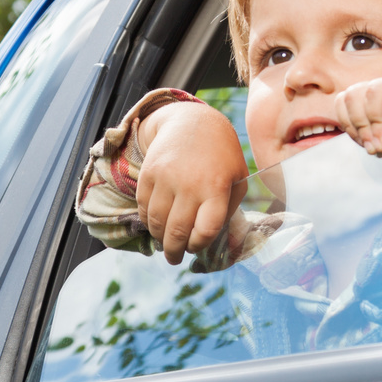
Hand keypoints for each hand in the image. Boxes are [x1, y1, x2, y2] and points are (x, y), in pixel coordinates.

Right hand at [134, 102, 248, 264]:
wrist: (194, 122)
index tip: (196, 246)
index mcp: (217, 188)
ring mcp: (167, 178)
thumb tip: (219, 243)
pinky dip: (147, 220)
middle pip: (177, 232)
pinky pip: (143, 207)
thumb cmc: (222, 157)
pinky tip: (156, 223)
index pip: (205, 230)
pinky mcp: (149, 172)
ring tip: (165, 243)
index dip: (199, 245)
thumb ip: (230, 210)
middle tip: (175, 259)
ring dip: (159, 238)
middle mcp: (190, 184)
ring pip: (156, 222)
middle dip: (175, 252)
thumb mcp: (238, 180)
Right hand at [332, 75, 381, 155]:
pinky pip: (341, 101)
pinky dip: (347, 123)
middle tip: (379, 146)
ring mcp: (372, 92)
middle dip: (373, 123)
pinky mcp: (356, 101)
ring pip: (352, 95)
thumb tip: (378, 144)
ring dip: (358, 126)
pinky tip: (361, 138)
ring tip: (369, 145)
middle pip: (372, 91)